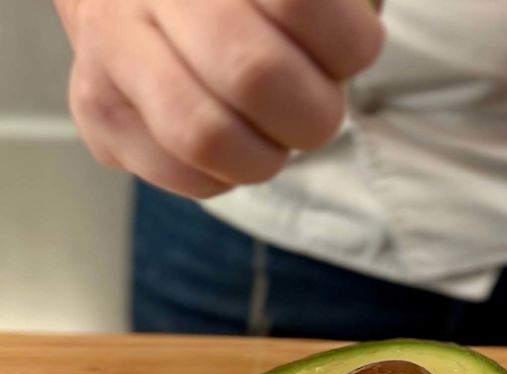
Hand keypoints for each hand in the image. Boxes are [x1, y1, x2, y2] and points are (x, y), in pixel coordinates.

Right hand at [57, 0, 384, 197]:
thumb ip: (337, 5)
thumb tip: (365, 30)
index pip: (303, 5)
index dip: (350, 46)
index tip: (349, 50)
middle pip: (256, 75)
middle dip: (312, 113)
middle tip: (313, 105)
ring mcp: (111, 51)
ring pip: (208, 138)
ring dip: (267, 155)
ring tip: (272, 131)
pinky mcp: (97, 112)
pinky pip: (187, 178)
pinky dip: (231, 176)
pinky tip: (231, 138)